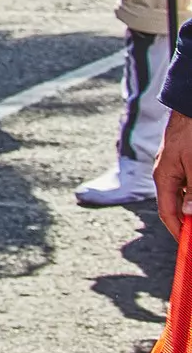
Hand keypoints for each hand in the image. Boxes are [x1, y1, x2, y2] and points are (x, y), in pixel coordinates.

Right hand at [158, 110, 191, 237]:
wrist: (191, 104)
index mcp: (164, 177)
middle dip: (189, 221)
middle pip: (180, 207)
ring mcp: (180, 170)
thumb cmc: (191, 132)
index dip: (179, 232)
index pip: (168, 213)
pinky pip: (191, 185)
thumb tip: (189, 215)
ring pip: (188, 196)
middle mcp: (170, 176)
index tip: (189, 248)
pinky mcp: (189, 163)